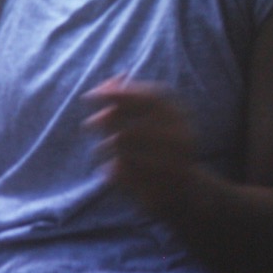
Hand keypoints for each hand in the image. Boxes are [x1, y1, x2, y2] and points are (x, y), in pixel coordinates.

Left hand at [82, 77, 197, 214]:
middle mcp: (181, 139)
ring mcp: (173, 167)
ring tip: (100, 149)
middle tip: (88, 124)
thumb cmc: (161, 145)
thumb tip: (112, 80)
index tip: (90, 96)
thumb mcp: (152, 117)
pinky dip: (110, 171)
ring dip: (104, 148)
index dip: (117, 95)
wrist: (184, 191)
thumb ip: (131, 98)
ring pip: (124, 153)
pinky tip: (110, 168)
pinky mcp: (159, 192)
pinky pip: (122, 177)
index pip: (149, 99)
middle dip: (103, 123)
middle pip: (131, 126)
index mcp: (180, 116)